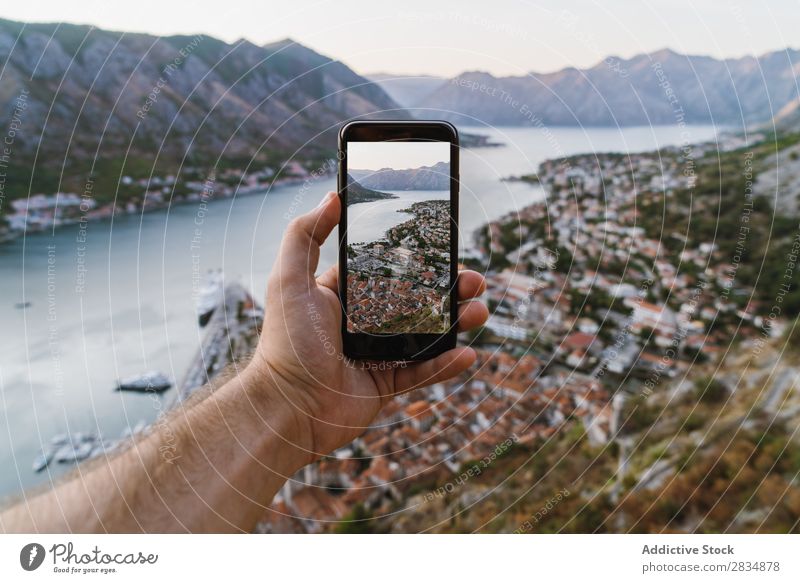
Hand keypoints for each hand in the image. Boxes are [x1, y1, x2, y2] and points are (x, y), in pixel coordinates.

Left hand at [246, 190, 487, 460]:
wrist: (287, 409)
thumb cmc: (286, 344)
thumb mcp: (289, 280)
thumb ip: (304, 234)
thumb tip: (331, 196)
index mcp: (345, 295)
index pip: (391, 270)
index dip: (422, 260)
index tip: (449, 249)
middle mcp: (362, 322)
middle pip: (417, 299)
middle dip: (450, 289)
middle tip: (475, 281)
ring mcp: (376, 354)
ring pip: (426, 334)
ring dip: (456, 324)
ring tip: (479, 313)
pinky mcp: (385, 385)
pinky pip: (422, 373)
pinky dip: (446, 365)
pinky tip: (468, 355)